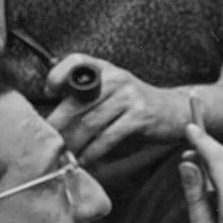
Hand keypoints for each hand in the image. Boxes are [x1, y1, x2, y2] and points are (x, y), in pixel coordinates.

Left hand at [45, 55, 196, 166]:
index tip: (48, 93)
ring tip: (65, 156)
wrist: (175, 111)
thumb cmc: (136, 106)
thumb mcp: (114, 92)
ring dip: (74, 144)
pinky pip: (108, 136)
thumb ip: (88, 97)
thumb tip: (53, 118)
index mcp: (107, 69)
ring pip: (90, 123)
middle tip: (47, 142)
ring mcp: (130, 96)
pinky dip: (93, 152)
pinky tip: (86, 161)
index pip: (76, 61)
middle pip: (77, 101)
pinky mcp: (140, 116)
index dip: (57, 75)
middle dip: (58, 125)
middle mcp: (118, 77)